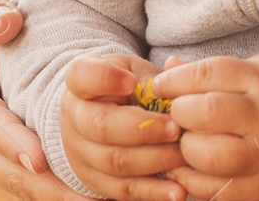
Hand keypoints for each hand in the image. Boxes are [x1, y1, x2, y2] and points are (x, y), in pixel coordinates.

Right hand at [0, 0, 82, 200]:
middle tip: (84, 196)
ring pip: (18, 193)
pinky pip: (31, 199)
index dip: (10, 142)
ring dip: (55, 199)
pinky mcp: (5, 184)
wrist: (4, 57)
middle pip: (2, 170)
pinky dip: (60, 200)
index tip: (39, 160)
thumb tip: (4, 22)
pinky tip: (98, 199)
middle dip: (42, 186)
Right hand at [61, 53, 190, 200]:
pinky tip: (177, 191)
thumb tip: (176, 81)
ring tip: (184, 155)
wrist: (102, 112)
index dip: (105, 79)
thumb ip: (153, 76)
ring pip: (115, 161)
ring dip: (154, 160)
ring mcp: (80, 152)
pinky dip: (153, 192)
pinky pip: (124, 189)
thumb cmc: (126, 84)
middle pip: (102, 126)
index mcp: (79, 80)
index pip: (82, 76)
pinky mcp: (95, 181)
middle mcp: (74, 117)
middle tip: (175, 128)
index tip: (131, 81)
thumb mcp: (134, 69)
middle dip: (142, 129)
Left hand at [151, 54, 258, 200]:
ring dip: (184, 150)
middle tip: (175, 116)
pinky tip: (188, 168)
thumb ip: (210, 72)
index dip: (175, 80)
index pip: (208, 74)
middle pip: (207, 113)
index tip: (159, 85)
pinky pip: (215, 191)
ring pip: (210, 156)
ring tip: (184, 142)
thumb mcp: (254, 69)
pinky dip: (192, 180)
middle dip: (179, 113)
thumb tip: (168, 67)